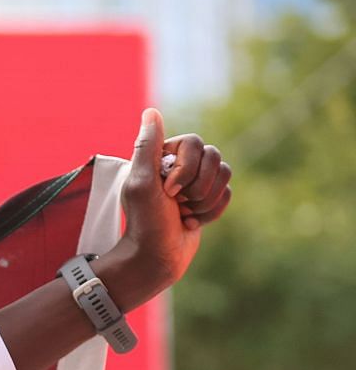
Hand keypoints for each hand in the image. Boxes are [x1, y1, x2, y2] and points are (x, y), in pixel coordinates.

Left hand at [103, 108, 232, 306]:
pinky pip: (228, 193)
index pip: (194, 143)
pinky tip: (190, 222)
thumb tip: (151, 111)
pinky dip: (211, 211)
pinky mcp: (207, 199)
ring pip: (225, 173)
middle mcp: (179, 165)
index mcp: (161, 157)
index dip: (187, 169)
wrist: (157, 257)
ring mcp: (195, 182)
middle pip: (214, 156)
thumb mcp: (141, 183)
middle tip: (177, 204)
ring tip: (184, 214)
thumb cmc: (146, 222)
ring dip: (205, 200)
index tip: (168, 191)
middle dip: (199, 186)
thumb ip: (147, 147)